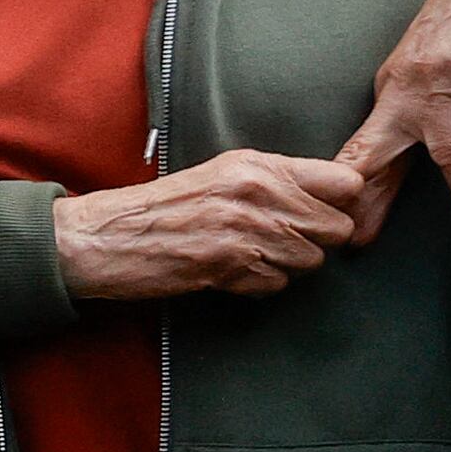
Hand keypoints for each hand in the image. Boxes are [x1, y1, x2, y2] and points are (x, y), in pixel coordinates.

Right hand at [53, 153, 369, 300]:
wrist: (106, 237)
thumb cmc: (161, 208)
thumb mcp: (220, 175)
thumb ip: (273, 180)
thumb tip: (325, 196)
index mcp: (258, 166)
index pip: (344, 182)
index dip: (341, 202)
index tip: (324, 210)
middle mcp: (258, 194)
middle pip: (337, 227)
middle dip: (316, 240)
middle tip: (285, 240)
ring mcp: (246, 231)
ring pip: (311, 260)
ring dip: (287, 265)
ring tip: (252, 256)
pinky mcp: (230, 267)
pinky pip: (277, 284)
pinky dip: (259, 285)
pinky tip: (232, 272)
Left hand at [335, 0, 450, 237]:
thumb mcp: (436, 64)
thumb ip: (433, 114)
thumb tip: (437, 170)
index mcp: (395, 87)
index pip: (365, 147)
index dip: (353, 191)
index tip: (346, 231)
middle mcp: (412, 83)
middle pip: (384, 154)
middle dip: (374, 202)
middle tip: (365, 242)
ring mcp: (449, 76)